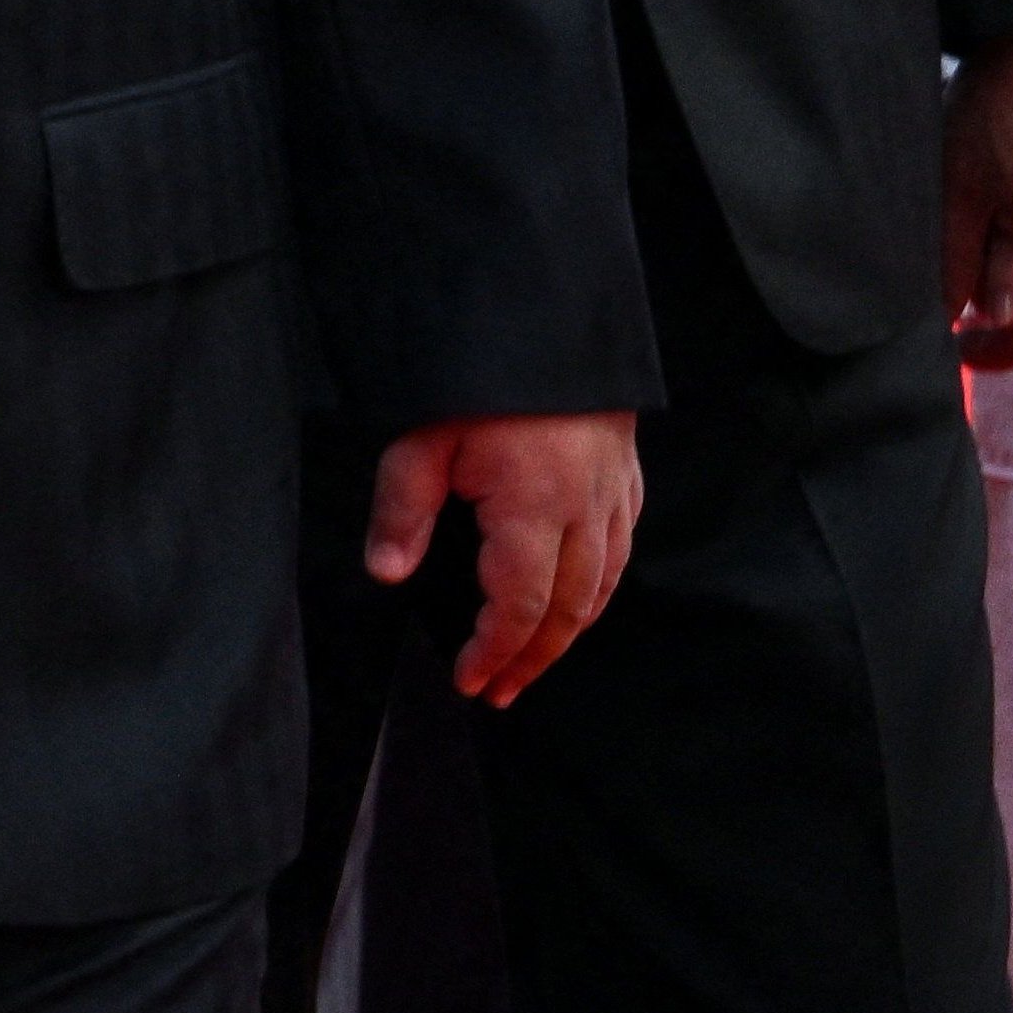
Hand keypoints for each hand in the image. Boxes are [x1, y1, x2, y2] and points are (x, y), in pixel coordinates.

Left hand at [367, 406, 646, 704]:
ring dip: (567, 634)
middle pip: (568, 609)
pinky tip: (577, 605)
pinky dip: (598, 591)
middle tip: (498, 692)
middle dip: (532, 659)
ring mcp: (614, 496)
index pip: (520, 604)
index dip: (495, 650)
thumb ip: (402, 510)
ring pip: (602, 587)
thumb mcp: (421, 439)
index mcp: (534, 505)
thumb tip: (388, 574)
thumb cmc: (478, 379)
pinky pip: (620, 552)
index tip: (470, 680)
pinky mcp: (625, 479)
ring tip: (531, 666)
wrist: (545, 320)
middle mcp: (586, 510)